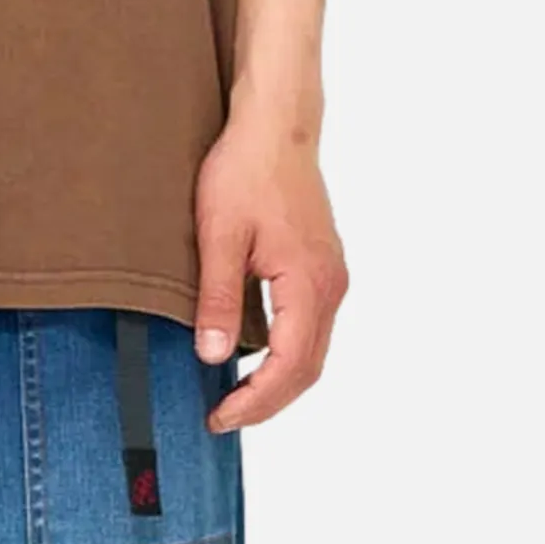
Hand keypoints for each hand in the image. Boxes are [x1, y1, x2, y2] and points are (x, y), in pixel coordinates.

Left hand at [190, 109, 347, 432]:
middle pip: (307, 368)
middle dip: (268, 401)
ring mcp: (331, 275)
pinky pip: (310, 325)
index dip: (255, 402)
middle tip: (224, 416)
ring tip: (236, 394)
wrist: (276, 126)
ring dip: (278, 379)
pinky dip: (287, 352)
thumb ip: (219, 298)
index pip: (289, 367)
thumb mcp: (219, 235)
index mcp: (309, 285)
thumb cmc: (246, 171)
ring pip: (312, 349)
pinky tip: (255, 352)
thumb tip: (214, 356)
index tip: (219, 417)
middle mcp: (330, 286)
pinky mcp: (322, 265)